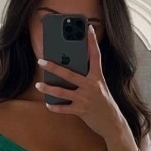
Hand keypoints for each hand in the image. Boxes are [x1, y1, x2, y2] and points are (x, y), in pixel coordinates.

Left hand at [35, 24, 122, 139]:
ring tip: (38, 85)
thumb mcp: (99, 86)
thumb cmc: (103, 102)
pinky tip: (48, 104)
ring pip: (63, 92)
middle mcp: (92, 86)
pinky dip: (55, 107)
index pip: (96, 56)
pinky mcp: (82, 110)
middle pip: (69, 74)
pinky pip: (64, 108)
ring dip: (48, 89)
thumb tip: (69, 69)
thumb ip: (87, 77)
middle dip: (53, 67)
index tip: (88, 28)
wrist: (112, 122)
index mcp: (98, 77)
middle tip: (41, 61)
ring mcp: (86, 98)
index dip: (92, 41)